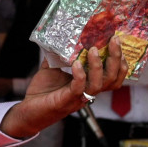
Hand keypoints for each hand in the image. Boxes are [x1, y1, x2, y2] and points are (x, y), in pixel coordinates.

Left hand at [0, 35, 127, 138]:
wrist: (27, 111)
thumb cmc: (42, 91)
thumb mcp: (52, 68)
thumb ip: (59, 54)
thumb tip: (61, 35)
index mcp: (89, 85)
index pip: (113, 76)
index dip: (120, 61)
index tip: (118, 42)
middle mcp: (88, 93)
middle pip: (112, 79)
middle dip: (116, 59)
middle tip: (114, 40)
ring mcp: (78, 98)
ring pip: (98, 85)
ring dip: (98, 66)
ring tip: (93, 50)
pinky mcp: (65, 101)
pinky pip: (78, 88)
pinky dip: (80, 75)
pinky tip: (76, 64)